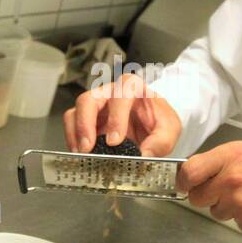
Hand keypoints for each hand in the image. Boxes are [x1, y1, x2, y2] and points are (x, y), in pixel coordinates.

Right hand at [64, 72, 182, 156]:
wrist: (151, 123)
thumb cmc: (158, 118)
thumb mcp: (170, 128)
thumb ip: (161, 141)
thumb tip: (145, 154)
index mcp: (131, 88)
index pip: (120, 96)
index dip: (115, 118)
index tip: (115, 141)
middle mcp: (109, 93)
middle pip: (88, 99)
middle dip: (85, 124)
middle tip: (88, 147)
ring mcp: (95, 106)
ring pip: (75, 111)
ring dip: (75, 134)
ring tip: (82, 154)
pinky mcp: (86, 120)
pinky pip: (72, 126)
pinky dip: (73, 140)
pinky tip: (81, 154)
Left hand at [178, 141, 241, 236]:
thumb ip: (218, 160)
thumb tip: (192, 172)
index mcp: (230, 158)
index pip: (189, 173)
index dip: (183, 181)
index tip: (184, 184)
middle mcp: (231, 181)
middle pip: (197, 198)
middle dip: (206, 196)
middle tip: (224, 190)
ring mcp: (239, 205)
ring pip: (217, 213)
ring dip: (227, 208)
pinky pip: (236, 224)